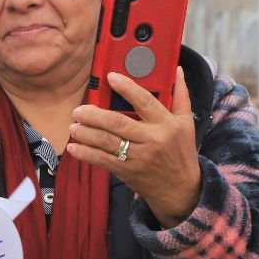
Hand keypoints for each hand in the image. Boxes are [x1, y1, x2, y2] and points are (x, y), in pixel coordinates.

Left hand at [67, 69, 200, 227]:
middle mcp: (152, 139)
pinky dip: (85, 153)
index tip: (110, 77)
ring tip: (73, 126)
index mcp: (166, 124)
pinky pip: (102, 160)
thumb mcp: (186, 123)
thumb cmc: (181, 151)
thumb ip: (180, 96)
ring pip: (106, 142)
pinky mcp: (127, 171)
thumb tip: (177, 71)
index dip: (127, 88)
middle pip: (117, 123)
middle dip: (94, 115)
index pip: (144, 101)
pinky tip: (74, 147)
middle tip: (79, 110)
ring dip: (85, 133)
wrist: (181, 188)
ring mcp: (138, 157)